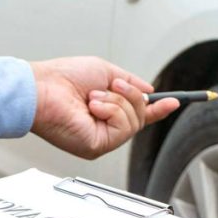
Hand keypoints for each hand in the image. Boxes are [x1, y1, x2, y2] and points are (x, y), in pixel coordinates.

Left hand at [29, 57, 179, 158]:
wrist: (42, 88)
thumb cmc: (63, 78)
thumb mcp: (106, 71)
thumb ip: (130, 82)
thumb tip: (151, 92)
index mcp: (105, 111)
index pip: (137, 114)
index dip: (157, 109)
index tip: (174, 102)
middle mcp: (104, 128)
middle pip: (141, 116)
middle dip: (131, 95)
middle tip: (113, 85)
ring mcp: (102, 139)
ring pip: (134, 121)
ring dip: (117, 101)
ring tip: (93, 97)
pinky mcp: (98, 146)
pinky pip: (124, 128)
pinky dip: (112, 111)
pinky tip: (93, 107)